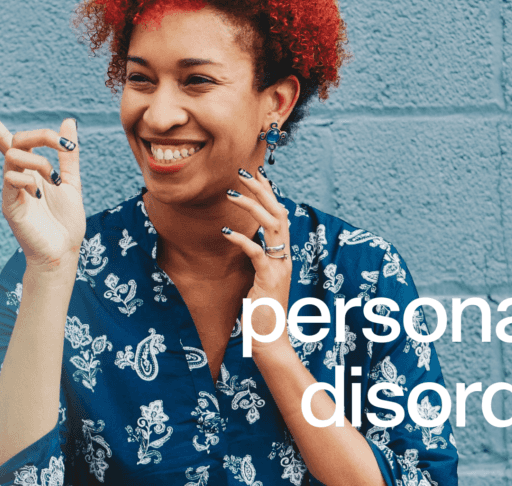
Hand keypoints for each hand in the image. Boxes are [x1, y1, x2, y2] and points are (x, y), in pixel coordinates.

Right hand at [0, 96, 85, 272]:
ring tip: (54, 180)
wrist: (64, 252)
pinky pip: (11, 179)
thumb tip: (68, 121)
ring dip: (39, 160)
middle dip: (41, 135)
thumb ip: (68, 153)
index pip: (3, 137)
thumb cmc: (66, 222)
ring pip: (13, 156)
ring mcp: (10, 190)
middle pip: (14, 140)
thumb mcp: (72, 181)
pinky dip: (28, 180)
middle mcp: (16, 176)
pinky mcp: (9, 206)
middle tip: (63, 146)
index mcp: (29, 169)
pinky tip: (41, 195)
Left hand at [222, 168, 292, 355]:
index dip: (269, 193)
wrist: (270, 340)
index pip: (279, 215)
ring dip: (251, 206)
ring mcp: (279, 268)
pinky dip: (242, 240)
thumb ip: (259, 260)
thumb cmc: (261, 312)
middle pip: (278, 213)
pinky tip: (226, 232)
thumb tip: (248, 242)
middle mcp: (285, 258)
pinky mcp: (269, 279)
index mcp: (283, 256)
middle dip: (261, 189)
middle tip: (243, 171)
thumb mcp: (260, 280)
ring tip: (231, 193)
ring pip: (272, 226)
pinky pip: (257, 253)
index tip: (256, 174)